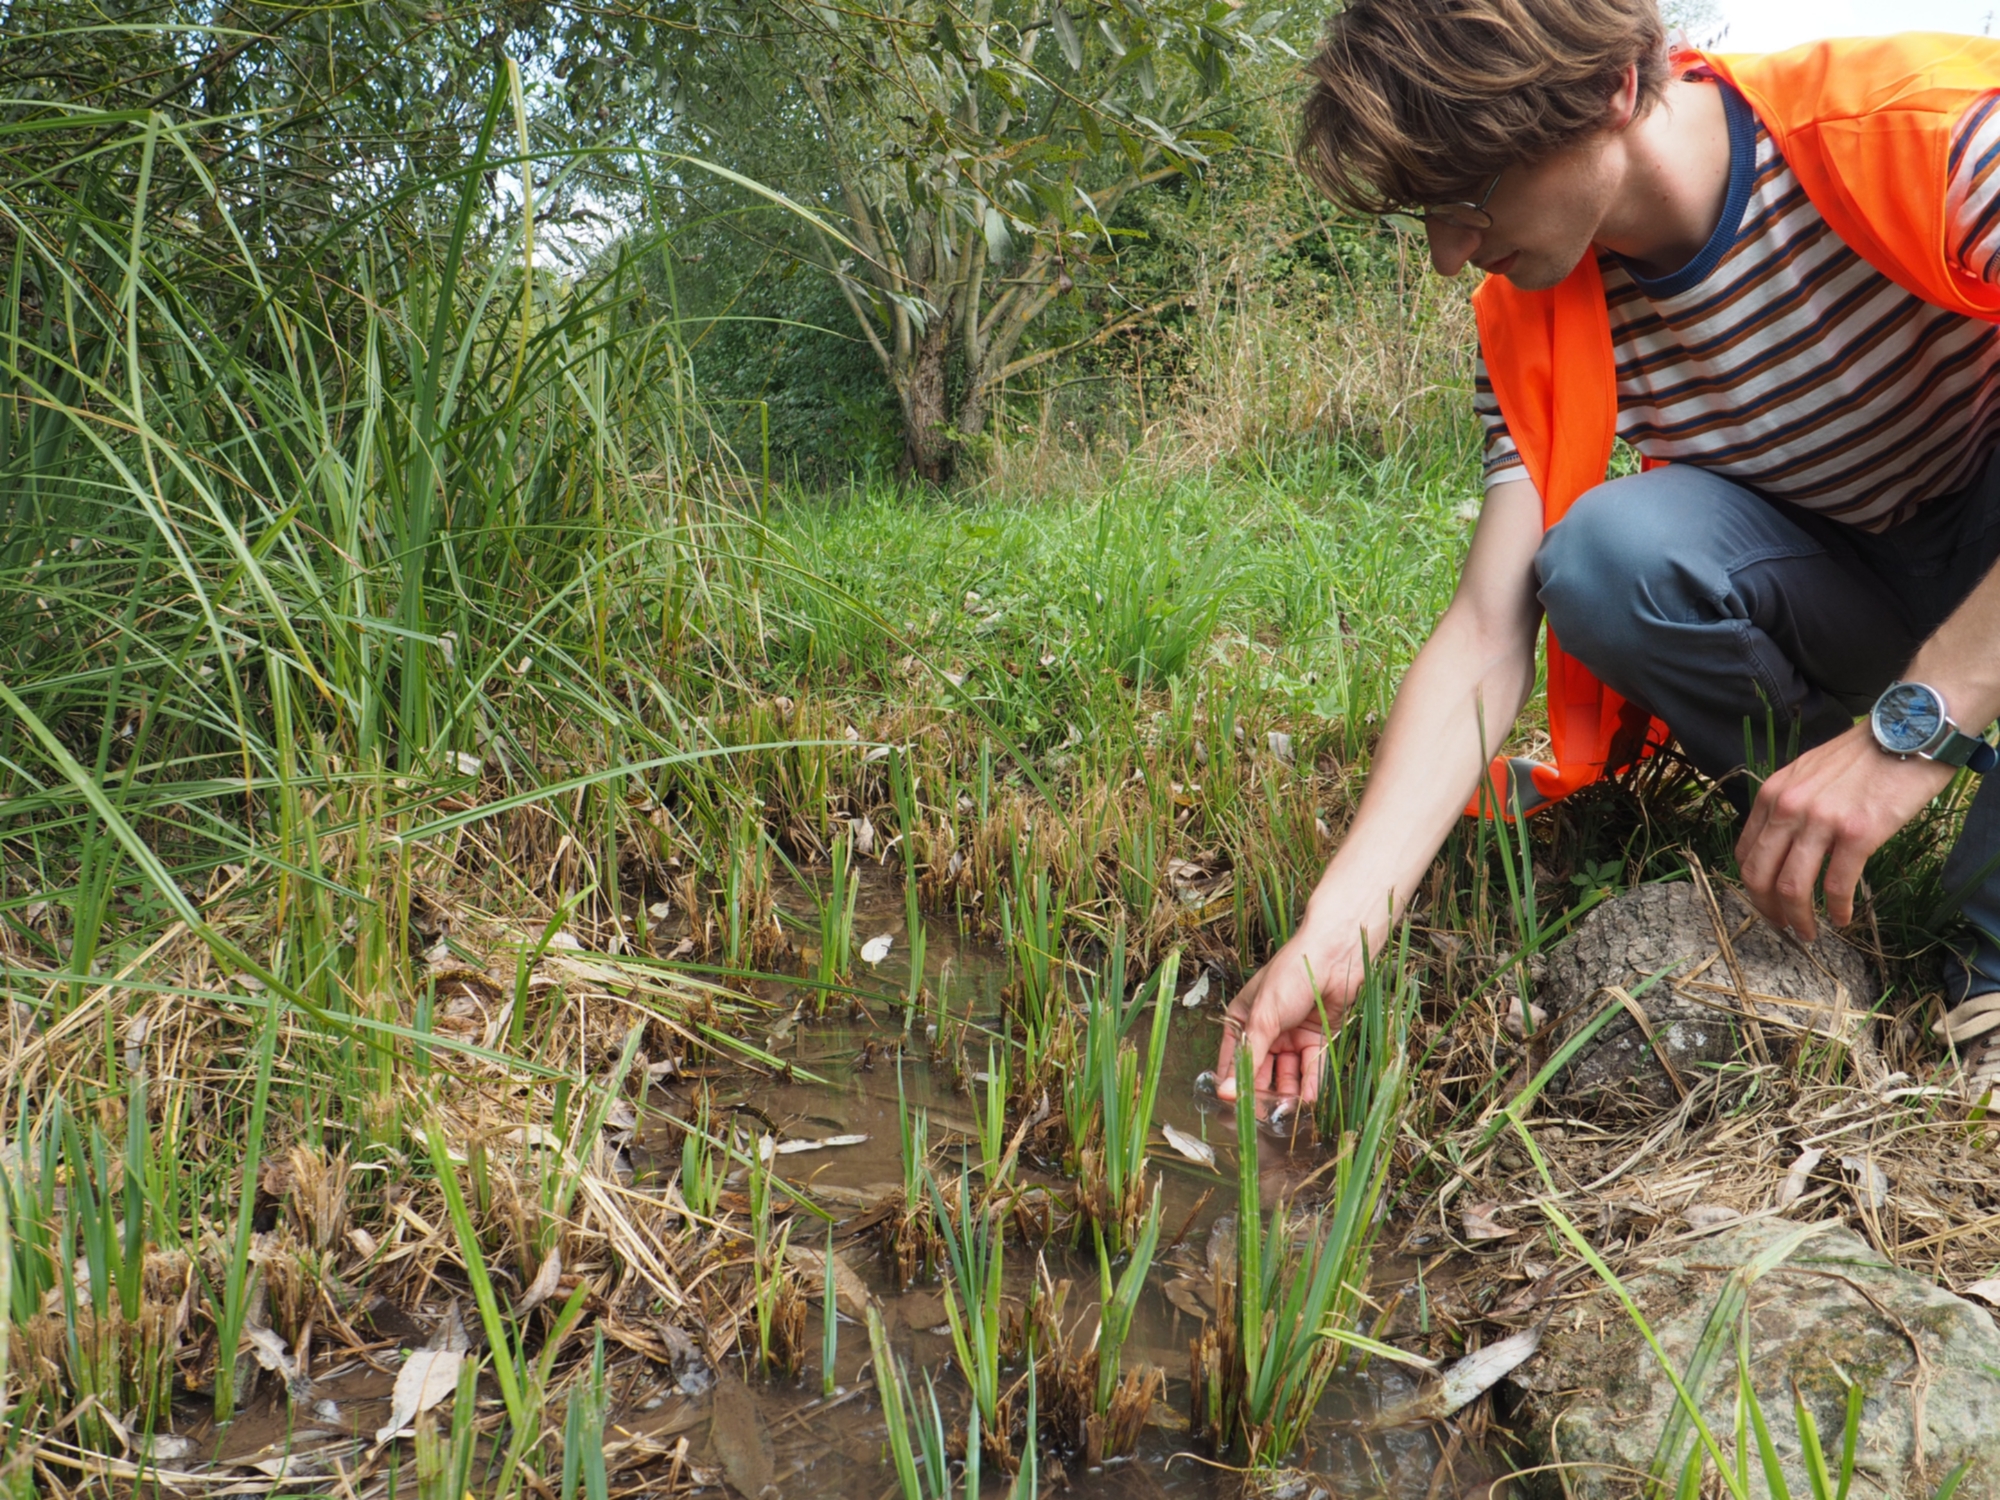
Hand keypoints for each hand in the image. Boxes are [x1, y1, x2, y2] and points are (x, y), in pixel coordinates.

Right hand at [1213, 926, 1361, 1104]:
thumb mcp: (1264, 1017)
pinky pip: (1310, 1067)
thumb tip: (1226, 1092)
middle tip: (1263, 1117)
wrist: (1335, 955)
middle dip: (1263, 1092)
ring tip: (1287, 1113)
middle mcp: (1267, 1030)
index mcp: (1244, 1019)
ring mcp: (1292, 1035)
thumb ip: (1248, 1057)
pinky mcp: (1318, 1038)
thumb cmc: (1291, 975)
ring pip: (1286, 1072)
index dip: (1233, 1083)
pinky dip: (1308, 1084)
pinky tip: (1306, 1100)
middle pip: (1261, 1069)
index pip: (1234, 1058)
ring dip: (1287, 1092)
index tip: (1233, 1109)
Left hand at [1736, 722, 1951, 940]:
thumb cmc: (1864, 754)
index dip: (1752, 886)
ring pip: (1792, 887)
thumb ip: (1790, 805)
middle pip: (1760, 875)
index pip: (1745, 852)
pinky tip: (1843, 918)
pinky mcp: (1858, 833)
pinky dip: (1837, 909)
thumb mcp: (1808, 772)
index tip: (1766, 902)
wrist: (1909, 731)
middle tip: (1783, 929)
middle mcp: (1788, 807)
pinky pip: (1837, 885)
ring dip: (1799, 919)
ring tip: (1810, 934)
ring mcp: (1821, 821)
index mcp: (1772, 794)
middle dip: (1767, 910)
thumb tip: (1784, 844)